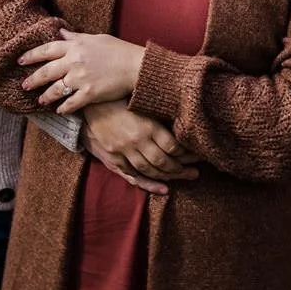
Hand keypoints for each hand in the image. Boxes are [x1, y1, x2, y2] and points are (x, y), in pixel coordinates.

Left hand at [20, 30, 144, 113]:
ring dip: (46, 96)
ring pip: (55, 90)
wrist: (135, 66)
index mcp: (75, 46)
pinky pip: (70, 103)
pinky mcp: (89, 94)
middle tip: (24, 85)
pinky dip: (63, 108)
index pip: (47, 50)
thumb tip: (61, 32)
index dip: (32, 55)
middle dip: (33, 79)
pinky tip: (59, 111)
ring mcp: (81, 79)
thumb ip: (76, 37)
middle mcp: (74, 62)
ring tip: (40, 101)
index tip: (20, 61)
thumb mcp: (96, 38)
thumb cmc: (118, 50)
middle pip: (47, 72)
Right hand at [80, 101, 198, 192]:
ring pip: (150, 170)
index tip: (199, 152)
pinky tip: (164, 189)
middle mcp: (136, 140)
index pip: (173, 146)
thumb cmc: (121, 99)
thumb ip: (160, 114)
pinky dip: (149, 183)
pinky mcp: (114, 158)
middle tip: (196, 171)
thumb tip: (184, 121)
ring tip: (186, 176)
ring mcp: (123, 151)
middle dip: (182, 168)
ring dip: (169, 176)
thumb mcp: (143, 103)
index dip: (187, 152)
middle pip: (164, 161)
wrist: (92, 105)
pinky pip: (133, 175)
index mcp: (146, 125)